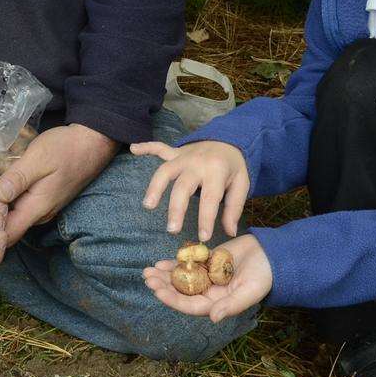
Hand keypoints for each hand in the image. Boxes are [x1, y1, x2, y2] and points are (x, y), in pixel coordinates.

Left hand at [0, 124, 116, 244]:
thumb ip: (17, 178)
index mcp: (38, 208)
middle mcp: (41, 214)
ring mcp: (44, 207)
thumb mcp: (38, 158)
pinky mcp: (45, 198)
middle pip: (10, 228)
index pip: (8, 235)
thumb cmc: (65, 148)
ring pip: (15, 217)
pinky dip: (8, 201)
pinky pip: (22, 206)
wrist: (92, 142)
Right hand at [132, 139, 248, 241]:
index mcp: (216, 171)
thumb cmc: (234, 167)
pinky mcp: (176, 152)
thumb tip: (230, 232)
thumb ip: (234, 208)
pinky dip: (146, 147)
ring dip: (155, 187)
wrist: (230, 139)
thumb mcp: (242, 185)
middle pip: (183, 186)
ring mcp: (184, 156)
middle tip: (172, 229)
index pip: (210, 198)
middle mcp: (197, 163)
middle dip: (176, 208)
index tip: (203, 237)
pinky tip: (133, 148)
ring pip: (166, 171)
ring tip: (148, 205)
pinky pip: (159, 148)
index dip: (206, 219)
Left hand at [143, 233, 270, 322]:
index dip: (173, 300)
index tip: (158, 291)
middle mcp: (209, 293)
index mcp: (217, 304)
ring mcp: (207, 277)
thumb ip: (231, 305)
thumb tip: (214, 318)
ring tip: (148, 270)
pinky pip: (187, 265)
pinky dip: (174, 264)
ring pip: (181, 278)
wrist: (271, 255)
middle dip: (163, 286)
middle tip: (147, 278)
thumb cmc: (263, 276)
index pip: (190, 305)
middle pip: (181, 292)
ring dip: (164, 275)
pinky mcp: (207, 262)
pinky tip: (160, 262)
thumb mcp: (249, 292)